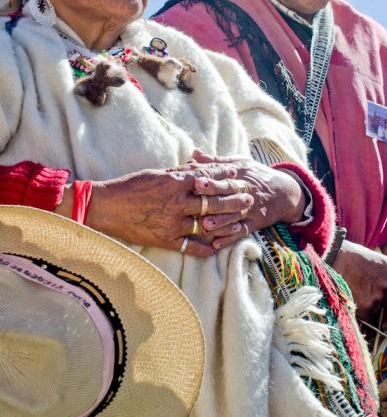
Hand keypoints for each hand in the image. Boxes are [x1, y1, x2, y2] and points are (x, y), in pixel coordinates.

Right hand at [57, 164, 253, 257]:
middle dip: (234, 198)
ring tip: (242, 221)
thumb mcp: (156, 174)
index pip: (208, 178)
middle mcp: (177, 203)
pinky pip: (192, 247)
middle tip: (249, 197)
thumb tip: (198, 168)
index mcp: (175, 183)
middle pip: (213, 201)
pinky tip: (219, 246)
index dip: (225, 176)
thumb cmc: (129, 187)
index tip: (239, 175)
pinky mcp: (166, 240)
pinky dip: (207, 248)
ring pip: (207, 223)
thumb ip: (179, 173)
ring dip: (227, 223)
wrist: (106, 208)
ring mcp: (173, 224)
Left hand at [191, 151, 305, 250]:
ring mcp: (251, 209)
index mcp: (241, 174)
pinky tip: (216, 245)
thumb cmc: (257, 175)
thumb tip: (194, 153)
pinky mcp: (254, 224)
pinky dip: (229, 239)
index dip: (211, 180)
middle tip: (197, 202)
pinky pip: (241, 232)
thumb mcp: (241, 163)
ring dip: (220, 222)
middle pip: (228, 195)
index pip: (225, 177)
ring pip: (234, 216)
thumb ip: (216, 161)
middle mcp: (246, 191)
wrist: (285, 193)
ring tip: (205, 226)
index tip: (196, 181)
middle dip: (213, 199)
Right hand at [332, 239, 386, 321]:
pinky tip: (349, 299)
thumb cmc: (349, 256)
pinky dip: (357, 313)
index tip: (385, 296)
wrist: (333, 257)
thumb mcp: (374, 260)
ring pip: (375, 309)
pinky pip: (365, 316)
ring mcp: (378, 296)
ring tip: (352, 292)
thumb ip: (383, 275)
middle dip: (377, 300)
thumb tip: (382, 289)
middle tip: (361, 290)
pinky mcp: (366, 307)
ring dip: (366, 306)